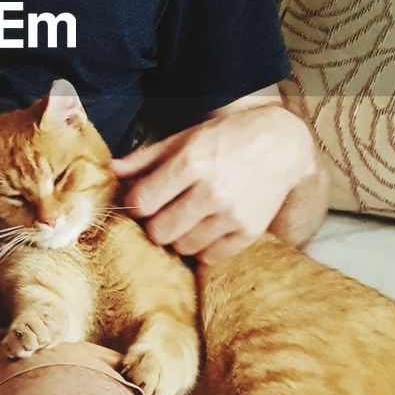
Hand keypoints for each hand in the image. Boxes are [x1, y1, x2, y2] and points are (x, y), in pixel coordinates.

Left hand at [110, 106, 313, 264]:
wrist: (282, 144)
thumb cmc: (228, 137)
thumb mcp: (185, 137)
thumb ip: (147, 157)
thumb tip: (112, 170)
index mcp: (190, 162)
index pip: (141, 202)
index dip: (135, 205)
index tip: (142, 201)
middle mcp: (210, 190)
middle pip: (159, 231)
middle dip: (155, 224)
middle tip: (164, 213)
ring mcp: (231, 214)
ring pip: (183, 247)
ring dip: (178, 238)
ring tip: (187, 220)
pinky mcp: (249, 232)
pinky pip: (211, 257)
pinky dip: (203, 249)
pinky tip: (206, 230)